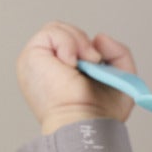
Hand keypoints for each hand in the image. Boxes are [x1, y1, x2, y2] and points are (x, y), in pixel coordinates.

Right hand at [17, 22, 136, 133]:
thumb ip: (118, 53)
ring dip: (77, 42)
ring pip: (56, 28)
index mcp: (59, 71)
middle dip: (83, 41)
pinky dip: (68, 43)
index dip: (86, 46)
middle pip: (63, 31)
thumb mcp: (121, 78)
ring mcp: (35, 60)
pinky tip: (71, 64)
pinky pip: (50, 32)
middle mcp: (45, 65)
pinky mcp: (31, 56)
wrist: (85, 124)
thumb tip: (99, 37)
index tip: (98, 63)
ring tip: (83, 63)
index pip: (69, 41)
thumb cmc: (100, 114)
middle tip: (94, 61)